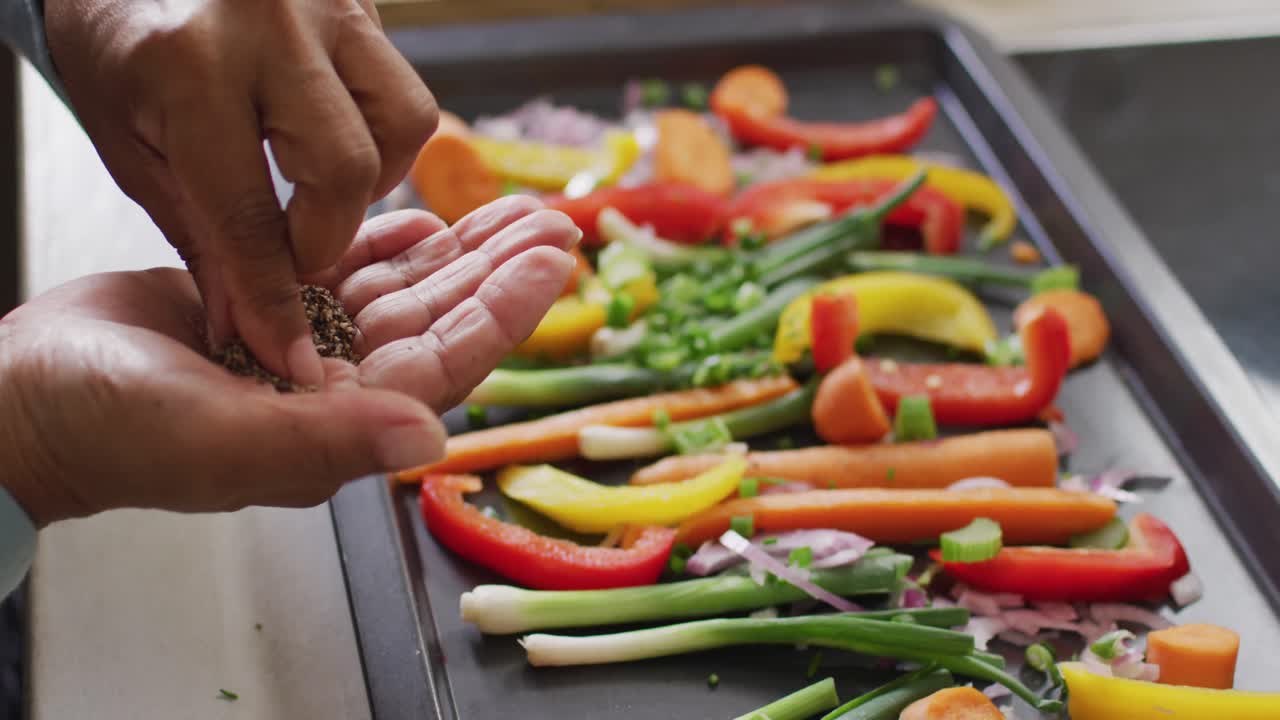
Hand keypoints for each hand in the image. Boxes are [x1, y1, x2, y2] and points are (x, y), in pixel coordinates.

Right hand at [0, 198, 577, 526]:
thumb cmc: (103, 429)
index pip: (445, 362)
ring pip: (402, 292)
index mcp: (336, 424)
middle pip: (439, 319)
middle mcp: (333, 389)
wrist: (23, 399)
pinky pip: (344, 271)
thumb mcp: (213, 437)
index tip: (553, 260)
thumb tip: (425, 441)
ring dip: (456, 251)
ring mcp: (302, 348)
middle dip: (497, 269)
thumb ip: (322, 441)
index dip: (505, 309)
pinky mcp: (266, 308)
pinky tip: (425, 220)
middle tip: (553, 221)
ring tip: (510, 211)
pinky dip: (386, 244)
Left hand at [44, 0, 437, 386]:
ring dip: (373, 178)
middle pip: (346, 170)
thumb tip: (249, 325)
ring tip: (321, 187)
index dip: (272, 296)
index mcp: (189, 67)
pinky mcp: (360, 3)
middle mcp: (268, 26)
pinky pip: (401, 91)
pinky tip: (331, 141)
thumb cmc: (118, 44)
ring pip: (402, 123)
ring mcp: (326, 5)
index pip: (248, 215)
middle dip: (327, 235)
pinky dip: (379, 135)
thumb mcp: (129, 145)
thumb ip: (200, 236)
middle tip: (297, 253)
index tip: (291, 350)